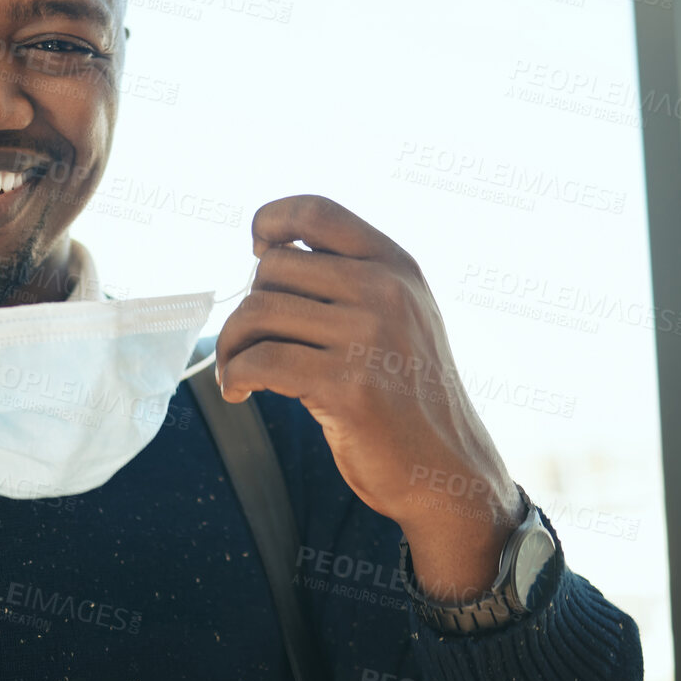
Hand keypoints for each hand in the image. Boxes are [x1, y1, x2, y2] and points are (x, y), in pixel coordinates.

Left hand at [214, 196, 522, 596]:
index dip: (272, 220)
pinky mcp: (347, 386)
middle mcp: (385, 291)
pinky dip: (235, 376)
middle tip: (245, 344)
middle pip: (273, 269)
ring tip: (238, 372)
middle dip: (247, 308)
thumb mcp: (398, 316)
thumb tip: (266, 255)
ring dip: (232, 345)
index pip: (317, 211)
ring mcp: (368, 336)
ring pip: (257, 312)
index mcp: (396, 266)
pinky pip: (260, 361)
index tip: (257, 248)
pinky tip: (239, 391)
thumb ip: (349, 280)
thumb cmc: (407, 394)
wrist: (448, 469)